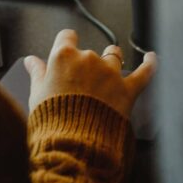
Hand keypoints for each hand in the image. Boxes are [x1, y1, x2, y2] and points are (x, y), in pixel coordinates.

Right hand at [25, 29, 156, 117]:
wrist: (73, 145)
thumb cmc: (52, 122)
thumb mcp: (36, 95)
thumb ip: (37, 74)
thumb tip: (31, 61)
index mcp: (63, 57)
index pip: (67, 36)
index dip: (67, 43)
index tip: (67, 48)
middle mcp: (88, 59)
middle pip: (90, 51)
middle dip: (86, 64)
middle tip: (80, 84)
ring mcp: (110, 73)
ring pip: (114, 56)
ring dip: (111, 62)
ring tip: (107, 74)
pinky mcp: (127, 89)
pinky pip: (145, 72)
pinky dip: (150, 64)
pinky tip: (152, 58)